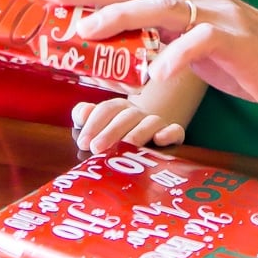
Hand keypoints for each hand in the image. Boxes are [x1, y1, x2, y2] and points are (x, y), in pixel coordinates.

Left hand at [48, 0, 257, 118]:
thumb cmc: (248, 63)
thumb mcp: (197, 51)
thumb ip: (164, 44)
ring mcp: (220, 16)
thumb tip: (121, 53)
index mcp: (188, 1)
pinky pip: (201, 41)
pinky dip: (176, 54)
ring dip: (122, 15)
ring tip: (88, 29)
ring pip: (163, 6)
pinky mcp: (239, 40)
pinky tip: (155, 72)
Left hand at [72, 95, 186, 153]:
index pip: (107, 109)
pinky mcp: (172, 134)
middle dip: (110, 131)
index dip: (94, 124)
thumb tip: (83, 113)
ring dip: (138, 132)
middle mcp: (138, 113)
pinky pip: (175, 130)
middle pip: (126, 116)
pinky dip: (169, 133)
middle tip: (96, 148)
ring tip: (127, 145)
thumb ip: (83, 115)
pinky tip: (160, 140)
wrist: (147, 137)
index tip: (84, 142)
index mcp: (118, 109)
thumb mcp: (97, 125)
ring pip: (150, 122)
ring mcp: (156, 123)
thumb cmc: (115, 134)